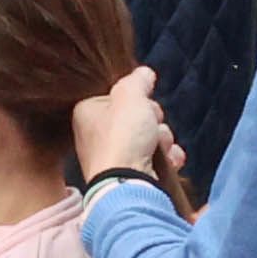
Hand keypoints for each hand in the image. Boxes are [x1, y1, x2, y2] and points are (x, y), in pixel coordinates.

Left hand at [70, 66, 177, 185]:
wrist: (127, 184)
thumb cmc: (122, 138)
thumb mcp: (130, 96)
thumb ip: (137, 81)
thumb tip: (144, 73)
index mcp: (87, 112)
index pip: (120, 96)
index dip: (138, 97)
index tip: (143, 102)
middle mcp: (96, 135)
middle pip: (138, 116)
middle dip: (154, 120)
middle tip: (151, 126)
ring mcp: (113, 157)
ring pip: (150, 136)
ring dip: (163, 139)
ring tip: (159, 147)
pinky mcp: (129, 175)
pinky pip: (155, 158)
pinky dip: (167, 158)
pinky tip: (169, 160)